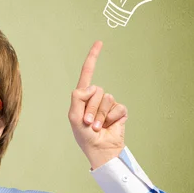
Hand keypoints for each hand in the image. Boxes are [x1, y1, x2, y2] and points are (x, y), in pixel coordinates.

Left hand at [68, 41, 128, 168]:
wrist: (100, 150)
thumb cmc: (84, 136)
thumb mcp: (73, 117)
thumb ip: (77, 98)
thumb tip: (92, 88)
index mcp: (83, 97)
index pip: (87, 73)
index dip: (93, 58)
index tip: (100, 42)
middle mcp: (96, 97)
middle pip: (96, 90)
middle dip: (91, 108)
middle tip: (88, 123)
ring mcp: (109, 104)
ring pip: (106, 99)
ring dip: (100, 115)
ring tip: (97, 127)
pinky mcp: (120, 111)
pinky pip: (117, 107)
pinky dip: (111, 119)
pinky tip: (109, 126)